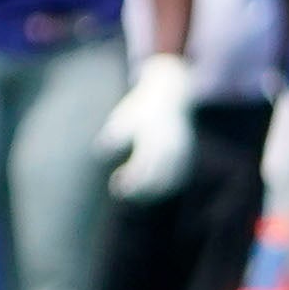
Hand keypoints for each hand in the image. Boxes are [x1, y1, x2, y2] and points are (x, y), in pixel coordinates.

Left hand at [97, 49, 196, 199]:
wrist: (169, 95)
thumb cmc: (140, 108)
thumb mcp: (124, 117)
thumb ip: (115, 135)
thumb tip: (101, 152)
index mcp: (154, 136)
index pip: (142, 166)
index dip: (130, 180)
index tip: (115, 184)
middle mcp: (171, 145)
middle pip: (156, 177)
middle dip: (138, 189)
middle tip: (119, 192)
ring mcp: (182, 151)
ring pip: (170, 180)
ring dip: (152, 191)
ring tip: (134, 193)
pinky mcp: (187, 155)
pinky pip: (179, 177)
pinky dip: (166, 187)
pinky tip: (151, 190)